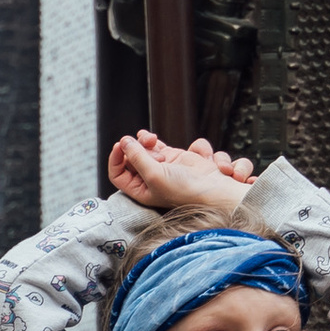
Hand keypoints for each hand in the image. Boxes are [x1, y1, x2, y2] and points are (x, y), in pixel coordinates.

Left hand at [109, 130, 258, 224]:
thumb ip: (137, 157)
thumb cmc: (184, 191)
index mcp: (139, 190)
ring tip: (153, 141)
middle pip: (130, 157)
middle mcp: (148, 180)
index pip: (118, 173)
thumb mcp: (154, 175)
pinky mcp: (175, 158)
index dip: (116, 158)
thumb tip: (124, 141)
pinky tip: (153, 139)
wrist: (213, 189)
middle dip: (135, 146)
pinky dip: (155, 140)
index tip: (120, 144)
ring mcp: (162, 168)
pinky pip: (159, 145)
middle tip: (145, 141)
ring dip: (146, 141)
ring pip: (144, 149)